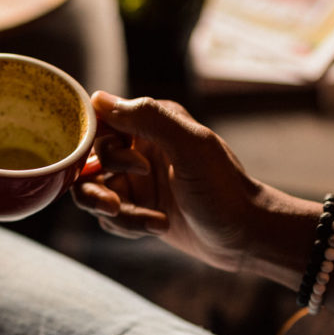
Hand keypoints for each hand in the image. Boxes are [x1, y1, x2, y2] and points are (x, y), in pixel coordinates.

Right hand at [72, 91, 264, 271]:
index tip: (104, 166)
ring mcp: (136, 182)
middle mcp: (139, 149)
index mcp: (151, 125)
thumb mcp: (190, 146)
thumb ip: (147, 118)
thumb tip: (99, 99)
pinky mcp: (138, 209)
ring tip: (145, 222)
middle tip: (116, 203)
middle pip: (88, 161)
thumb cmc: (224, 187)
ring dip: (112, 211)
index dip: (93, 144)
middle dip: (97, 186)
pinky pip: (110, 217)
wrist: (245, 235)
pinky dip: (128, 225)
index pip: (99, 122)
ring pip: (94, 192)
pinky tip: (159, 227)